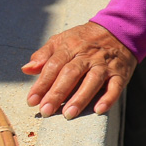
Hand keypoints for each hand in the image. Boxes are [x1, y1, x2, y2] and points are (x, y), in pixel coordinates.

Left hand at [21, 22, 135, 118]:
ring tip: (68, 114)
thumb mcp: (61, 41)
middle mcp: (87, 56)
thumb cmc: (82, 40)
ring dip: (80, 98)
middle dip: (57, 93)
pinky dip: (108, 98)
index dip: (41, 84)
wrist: (117, 31)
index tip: (31, 100)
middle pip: (70, 74)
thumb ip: (43, 55)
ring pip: (92, 81)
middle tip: (45, 111)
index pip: (53, 66)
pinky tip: (98, 110)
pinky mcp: (120, 73)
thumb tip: (26, 69)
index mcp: (69, 47)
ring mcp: (104, 65)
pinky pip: (115, 86)